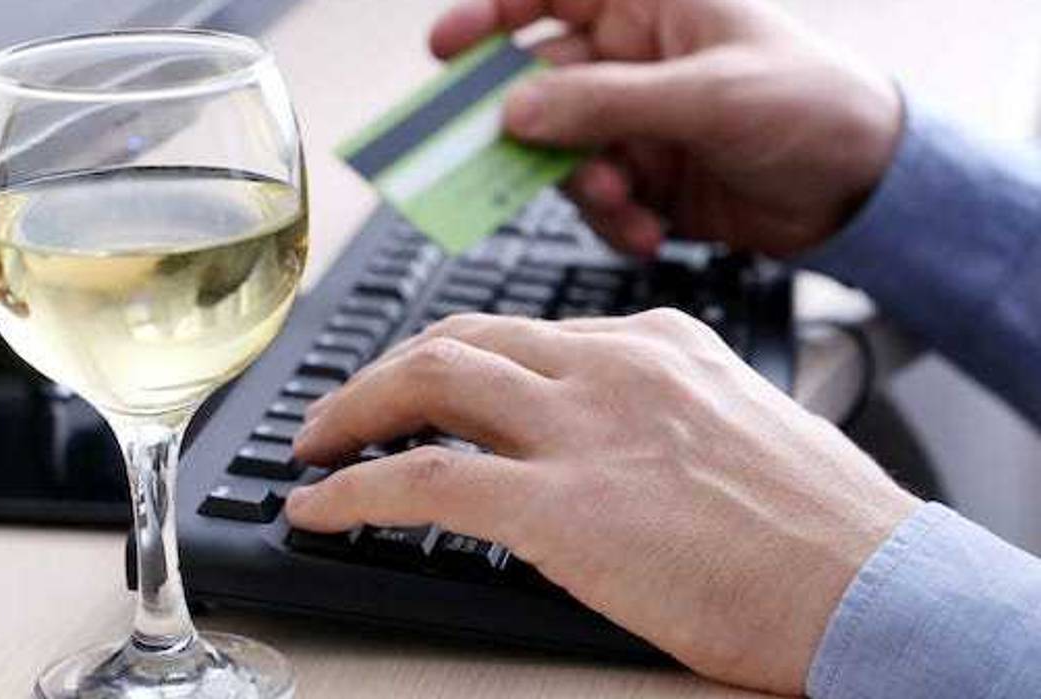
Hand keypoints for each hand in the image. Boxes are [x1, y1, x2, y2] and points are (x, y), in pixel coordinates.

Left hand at [285, 312, 918, 694]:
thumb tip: (603, 441)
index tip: (421, 382)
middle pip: (461, 338)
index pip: (524, 331)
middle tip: (343, 408)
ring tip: (315, 444)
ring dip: (353, 411)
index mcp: (655, 344)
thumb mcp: (737, 426)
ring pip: (429, 382)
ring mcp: (580, 428)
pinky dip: (353, 490)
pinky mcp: (557, 504)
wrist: (872, 586)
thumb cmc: (821, 525)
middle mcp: (610, 366)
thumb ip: (660, 411)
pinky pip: (420, 480)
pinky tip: (318, 508)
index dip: (454, 356)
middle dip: (386, 371)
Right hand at [430, 0, 903, 256]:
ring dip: (581, 188)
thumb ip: (605, 103)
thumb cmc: (814, 106)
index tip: (444, 51)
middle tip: (488, 160)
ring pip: (562, 155)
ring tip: (621, 203)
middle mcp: (635, 64)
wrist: (866, 191)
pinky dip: (613, 222)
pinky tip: (648, 231)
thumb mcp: (707, 96)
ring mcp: (637, 126)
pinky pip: (597, 202)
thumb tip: (516, 111)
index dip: (491, 16)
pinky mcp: (647, 182)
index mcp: (652, 10)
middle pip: (541, 85)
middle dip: (522, 129)